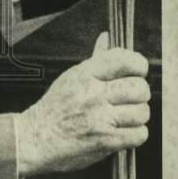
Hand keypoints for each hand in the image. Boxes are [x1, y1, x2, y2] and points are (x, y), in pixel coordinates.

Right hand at [16, 32, 149, 175]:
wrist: (35, 139)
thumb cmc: (55, 108)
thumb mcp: (71, 78)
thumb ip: (95, 60)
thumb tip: (106, 37)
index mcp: (84, 74)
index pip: (125, 60)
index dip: (138, 66)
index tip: (136, 73)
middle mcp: (92, 93)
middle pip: (139, 88)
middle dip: (139, 95)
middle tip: (128, 100)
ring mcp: (99, 118)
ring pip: (142, 112)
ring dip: (137, 117)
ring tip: (123, 118)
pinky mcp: (105, 141)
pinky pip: (139, 134)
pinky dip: (134, 135)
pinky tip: (122, 132)